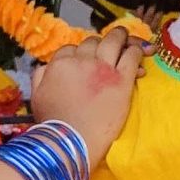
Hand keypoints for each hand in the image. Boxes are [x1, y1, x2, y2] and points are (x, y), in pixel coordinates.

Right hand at [30, 24, 148, 168]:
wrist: (72, 142)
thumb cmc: (52, 124)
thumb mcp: (36, 96)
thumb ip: (40, 76)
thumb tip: (47, 66)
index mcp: (60, 64)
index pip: (71, 49)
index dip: (80, 53)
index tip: (86, 61)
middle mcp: (81, 61)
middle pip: (92, 42)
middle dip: (100, 44)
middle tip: (108, 48)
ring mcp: (103, 68)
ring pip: (114, 41)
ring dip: (121, 37)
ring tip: (127, 39)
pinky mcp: (121, 80)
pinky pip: (132, 56)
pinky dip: (137, 51)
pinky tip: (142, 53)